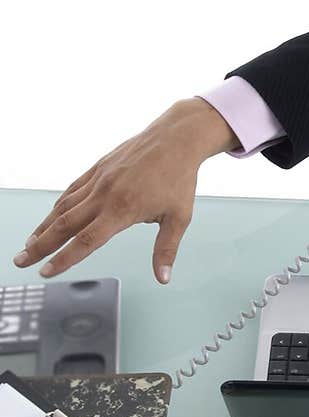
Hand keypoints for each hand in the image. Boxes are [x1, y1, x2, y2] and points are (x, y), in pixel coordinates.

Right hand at [12, 98, 239, 283]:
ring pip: (63, 207)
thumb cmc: (179, 177)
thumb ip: (166, 249)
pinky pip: (72, 190)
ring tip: (29, 244)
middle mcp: (104, 194)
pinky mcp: (98, 168)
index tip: (47, 272)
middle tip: (21, 261)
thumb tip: (163, 278)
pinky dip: (58, 205)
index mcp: (123, 209)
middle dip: (40, 246)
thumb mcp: (179, 218)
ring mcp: (98, 180)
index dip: (64, 259)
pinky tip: (50, 217)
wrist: (176, 138)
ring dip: (44, 227)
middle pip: (64, 225)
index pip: (86, 241)